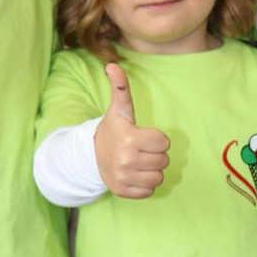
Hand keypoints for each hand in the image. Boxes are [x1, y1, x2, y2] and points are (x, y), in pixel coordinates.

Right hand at [94, 63, 169, 198]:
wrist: (92, 155)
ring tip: (138, 161)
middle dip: (155, 154)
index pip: (164, 142)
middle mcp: (126, 160)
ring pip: (159, 177)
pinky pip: (150, 191)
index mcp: (130, 139)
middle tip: (140, 149)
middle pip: (164, 161)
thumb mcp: (119, 108)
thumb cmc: (114, 129)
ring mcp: (124, 178)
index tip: (143, 136)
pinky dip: (145, 184)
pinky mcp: (123, 192)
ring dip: (152, 169)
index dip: (157, 138)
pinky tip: (134, 173)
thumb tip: (112, 65)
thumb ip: (121, 87)